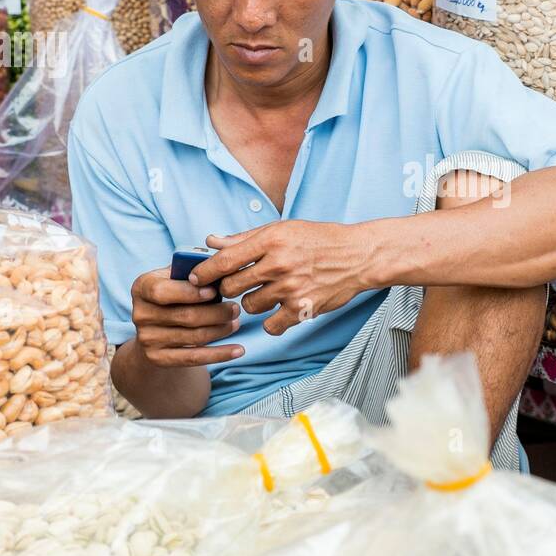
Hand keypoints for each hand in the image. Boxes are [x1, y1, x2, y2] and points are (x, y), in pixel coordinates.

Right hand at [130, 266, 244, 366]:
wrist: (155, 328)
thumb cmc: (174, 293)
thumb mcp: (175, 276)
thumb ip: (191, 269)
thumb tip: (220, 267)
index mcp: (142, 287)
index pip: (162, 291)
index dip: (190, 293)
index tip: (214, 291)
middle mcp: (140, 314)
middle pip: (185, 316)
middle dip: (216, 313)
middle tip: (236, 308)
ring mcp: (147, 339)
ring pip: (193, 337)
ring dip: (221, 330)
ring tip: (236, 322)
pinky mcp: (158, 358)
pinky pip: (194, 358)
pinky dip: (220, 354)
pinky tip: (238, 350)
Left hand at [191, 220, 378, 335]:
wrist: (358, 256)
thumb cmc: (319, 240)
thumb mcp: (283, 230)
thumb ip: (245, 238)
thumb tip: (211, 241)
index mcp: (271, 240)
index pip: (224, 260)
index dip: (204, 272)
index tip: (197, 279)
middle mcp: (279, 264)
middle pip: (231, 286)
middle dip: (229, 288)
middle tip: (238, 285)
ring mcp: (291, 288)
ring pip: (249, 306)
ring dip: (252, 302)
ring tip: (267, 293)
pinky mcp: (302, 309)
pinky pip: (270, 326)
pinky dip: (271, 321)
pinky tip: (279, 310)